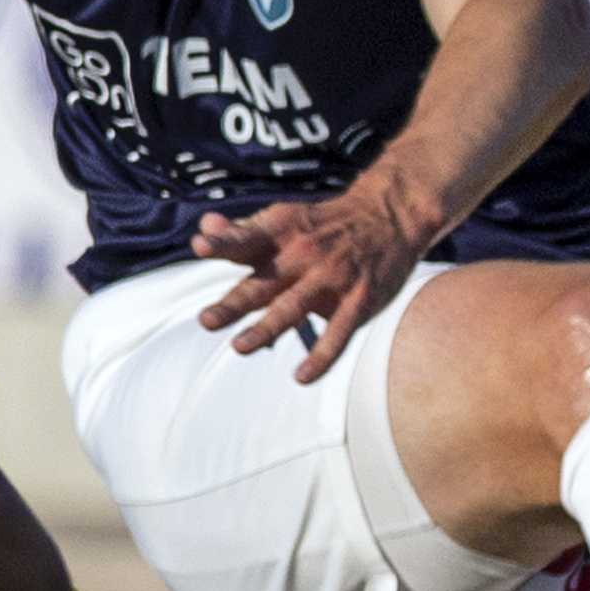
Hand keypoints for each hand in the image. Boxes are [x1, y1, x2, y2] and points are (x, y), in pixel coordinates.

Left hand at [191, 185, 434, 378]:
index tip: (199, 245)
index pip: (246, 238)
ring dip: (267, 328)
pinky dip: (321, 356)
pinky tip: (302, 376)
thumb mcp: (285, 218)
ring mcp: (332, 277)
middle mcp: (304, 253)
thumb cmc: (327, 223)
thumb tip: (203, 229)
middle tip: (207, 320)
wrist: (389, 214)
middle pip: (263, 282)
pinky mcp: (358, 299)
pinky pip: (338, 332)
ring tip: (241, 346)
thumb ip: (243, 231)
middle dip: (234, 302)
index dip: (222, 242)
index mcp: (281, 232)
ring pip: (294, 307)